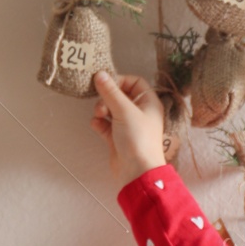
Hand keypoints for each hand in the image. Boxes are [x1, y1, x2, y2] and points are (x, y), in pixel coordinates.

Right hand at [91, 70, 167, 186]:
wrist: (137, 171)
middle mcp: (139, 112)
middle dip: (107, 97)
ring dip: (101, 109)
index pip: (134, 82)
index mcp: (148, 102)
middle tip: (101, 104)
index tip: (106, 84)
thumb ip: (110, 92)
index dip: (119, 80)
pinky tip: (96, 125)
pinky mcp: (117, 138)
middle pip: (120, 95)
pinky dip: (99, 123)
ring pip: (110, 109)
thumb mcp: (124, 111)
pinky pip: (105, 124)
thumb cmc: (137, 138)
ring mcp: (127, 126)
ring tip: (99, 115)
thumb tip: (99, 74)